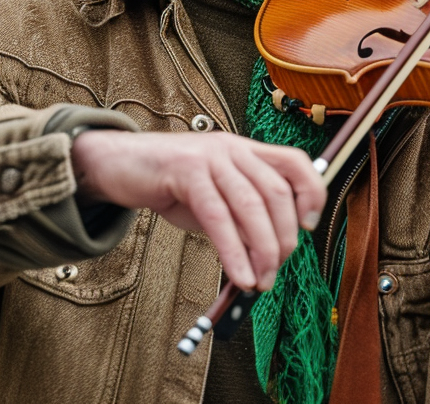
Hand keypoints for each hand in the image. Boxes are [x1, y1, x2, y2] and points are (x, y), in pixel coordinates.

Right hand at [70, 130, 326, 290]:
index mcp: (246, 150)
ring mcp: (210, 157)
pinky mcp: (186, 171)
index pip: (295, 162)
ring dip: (262, 249)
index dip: (311, 192)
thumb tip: (268, 256)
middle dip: (283, 237)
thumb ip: (241, 219)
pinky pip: (218, 216)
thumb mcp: (214, 198)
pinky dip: (233, 251)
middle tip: (276, 270)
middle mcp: (233, 148)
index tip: (309, 225)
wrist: (118, 164)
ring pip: (250, 205)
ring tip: (261, 281)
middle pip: (276, 191)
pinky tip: (240, 274)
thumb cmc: (170, 184)